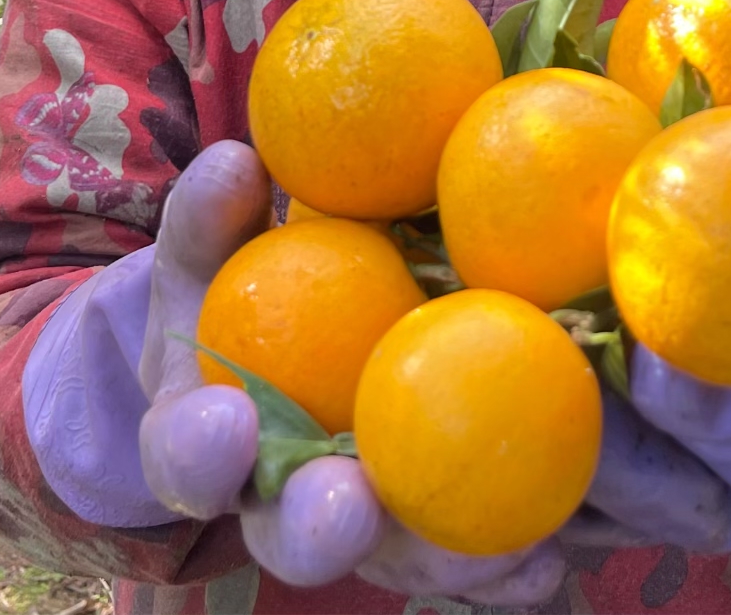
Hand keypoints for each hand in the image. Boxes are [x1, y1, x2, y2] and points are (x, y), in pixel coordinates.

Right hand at [22, 150, 568, 593]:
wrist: (283, 341)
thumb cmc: (233, 285)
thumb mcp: (208, 246)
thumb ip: (213, 213)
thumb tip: (239, 161)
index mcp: (202, 441)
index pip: (186, 462)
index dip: (199, 453)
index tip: (228, 417)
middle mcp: (275, 503)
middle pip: (288, 539)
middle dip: (316, 530)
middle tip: (350, 501)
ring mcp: (358, 529)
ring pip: (392, 562)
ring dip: (437, 559)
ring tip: (494, 542)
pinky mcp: (432, 535)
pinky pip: (471, 564)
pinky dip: (507, 569)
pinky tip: (544, 558)